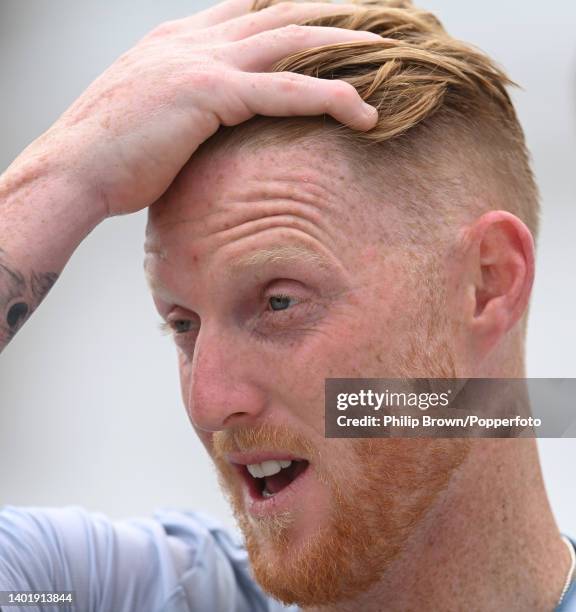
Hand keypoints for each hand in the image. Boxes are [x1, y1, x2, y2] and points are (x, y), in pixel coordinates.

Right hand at [33, 0, 379, 218]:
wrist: (74, 169)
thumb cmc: (111, 153)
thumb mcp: (152, 114)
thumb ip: (186, 103)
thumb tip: (210, 122)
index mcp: (180, 40)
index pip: (249, 9)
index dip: (294, 8)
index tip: (334, 13)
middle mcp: (194, 39)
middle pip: (279, 11)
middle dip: (332, 12)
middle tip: (378, 16)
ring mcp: (201, 62)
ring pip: (290, 40)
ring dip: (344, 42)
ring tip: (389, 50)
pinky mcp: (208, 95)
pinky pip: (282, 90)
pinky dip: (326, 97)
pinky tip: (361, 109)